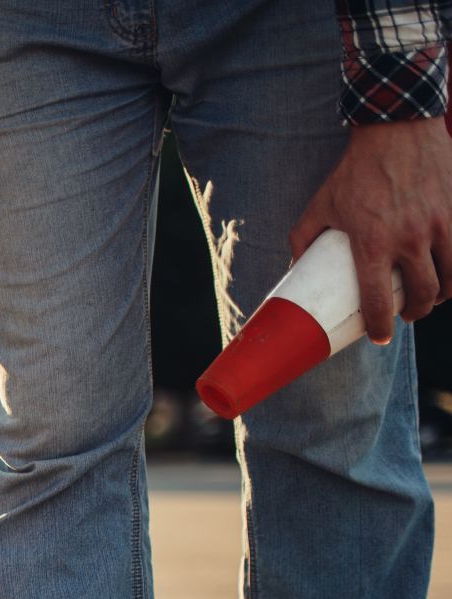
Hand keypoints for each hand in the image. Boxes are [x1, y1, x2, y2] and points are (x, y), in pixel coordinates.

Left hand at [291, 117, 451, 343]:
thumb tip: (295, 266)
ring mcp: (438, 223)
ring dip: (441, 294)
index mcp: (372, 243)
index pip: (377, 301)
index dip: (380, 327)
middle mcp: (409, 238)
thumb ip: (304, 238)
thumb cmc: (355, 170)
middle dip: (414, 313)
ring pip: (451, 277)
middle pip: (422, 294)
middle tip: (405, 315)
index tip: (380, 336)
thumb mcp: (320, 205)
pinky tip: (449, 272)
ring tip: (429, 295)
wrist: (397, 128)